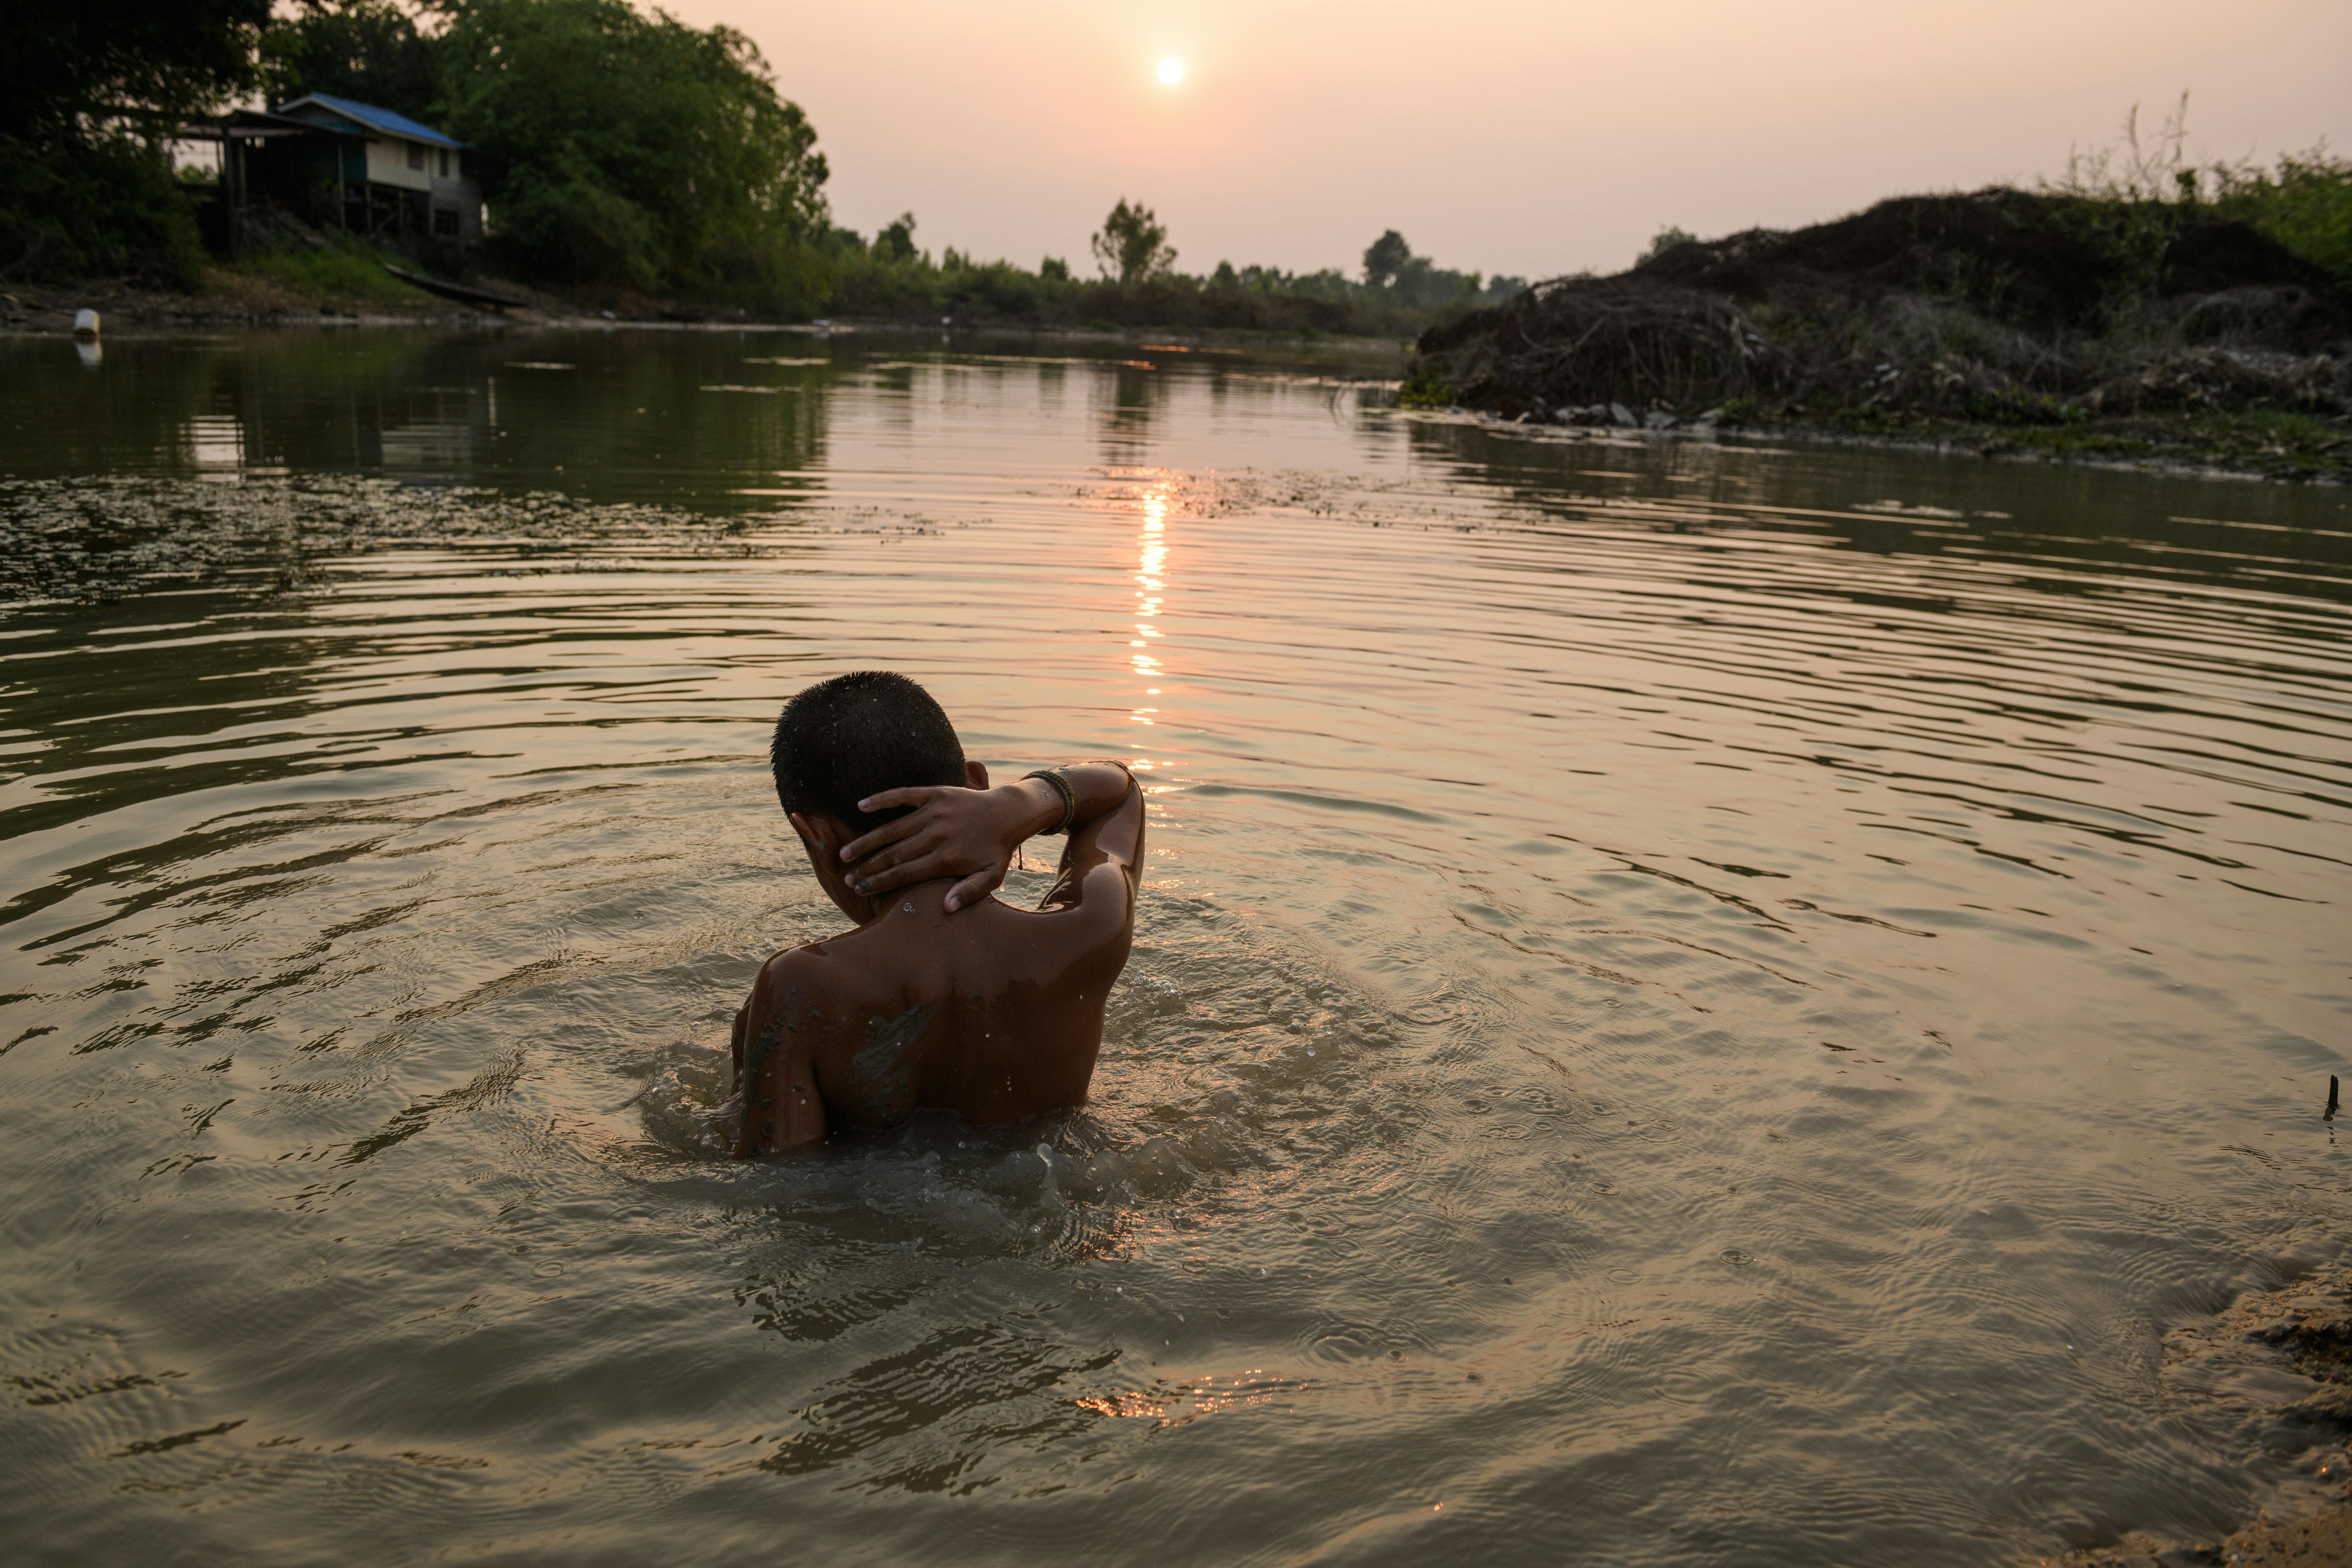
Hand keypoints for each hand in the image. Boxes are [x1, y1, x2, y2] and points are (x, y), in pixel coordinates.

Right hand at [838, 780, 1055, 911]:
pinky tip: (860, 805)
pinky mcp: (934, 793)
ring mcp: (934, 812)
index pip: (904, 874)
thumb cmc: (996, 850)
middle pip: (893, 855)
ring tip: (845, 854)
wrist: (1009, 812)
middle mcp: (936, 835)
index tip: (861, 889)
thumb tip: (946, 909)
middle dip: (867, 868)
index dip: (879, 883)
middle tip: (847, 878)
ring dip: (866, 842)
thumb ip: (969, 893)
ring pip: (892, 829)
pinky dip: (881, 799)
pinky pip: (902, 795)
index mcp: (946, 858)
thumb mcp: (990, 877)